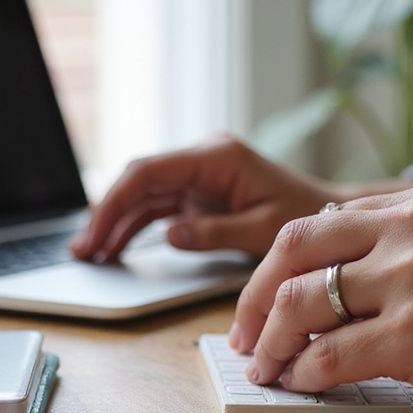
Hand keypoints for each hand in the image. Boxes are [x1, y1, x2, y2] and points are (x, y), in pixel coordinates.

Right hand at [70, 135, 412, 260]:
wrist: (329, 213)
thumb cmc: (306, 216)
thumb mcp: (264, 230)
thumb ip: (215, 232)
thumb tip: (170, 234)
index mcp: (216, 157)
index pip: (149, 172)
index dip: (115, 202)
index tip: (96, 232)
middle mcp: (202, 159)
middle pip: (138, 180)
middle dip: (106, 213)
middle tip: (83, 250)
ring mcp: (198, 175)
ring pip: (142, 194)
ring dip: (115, 222)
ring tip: (90, 255)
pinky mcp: (199, 193)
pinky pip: (157, 207)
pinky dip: (134, 226)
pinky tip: (114, 248)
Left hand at [231, 178, 412, 412]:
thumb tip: (344, 278)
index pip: (318, 223)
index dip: (277, 267)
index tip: (262, 300)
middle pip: (293, 250)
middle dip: (254, 299)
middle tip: (244, 336)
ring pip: (303, 303)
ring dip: (271, 342)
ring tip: (266, 368)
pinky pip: (329, 354)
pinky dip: (303, 373)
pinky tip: (302, 385)